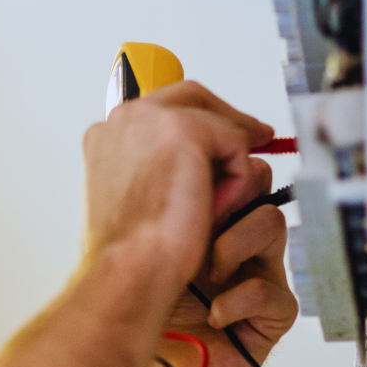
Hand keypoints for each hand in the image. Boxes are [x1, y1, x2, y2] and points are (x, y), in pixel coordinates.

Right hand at [82, 82, 274, 292]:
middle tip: (259, 137)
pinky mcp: (185, 129)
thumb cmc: (130, 250)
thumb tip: (192, 160)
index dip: (199, 121)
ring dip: (229, 159)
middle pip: (191, 98)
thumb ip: (155, 167)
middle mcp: (124, 118)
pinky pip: (235, 142)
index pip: (162, 109)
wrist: (131, 268)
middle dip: (228, 119)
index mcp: (107, 135)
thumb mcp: (137, 197)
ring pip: (216, 121)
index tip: (226, 138)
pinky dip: (236, 178)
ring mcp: (151, 118)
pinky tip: (217, 207)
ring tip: (221, 204)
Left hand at [156, 155, 298, 366]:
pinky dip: (234, 300)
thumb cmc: (146, 297)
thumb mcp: (146, 225)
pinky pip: (270, 288)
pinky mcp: (272, 310)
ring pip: (270, 223)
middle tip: (196, 223)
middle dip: (224, 197)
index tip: (208, 163)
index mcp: (207, 207)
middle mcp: (235, 232)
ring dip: (228, 247)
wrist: (147, 358)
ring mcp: (258, 268)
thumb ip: (166, 180)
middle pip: (257, 180)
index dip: (222, 155)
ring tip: (203, 274)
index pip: (231, 158)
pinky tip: (212, 311)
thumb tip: (174, 135)